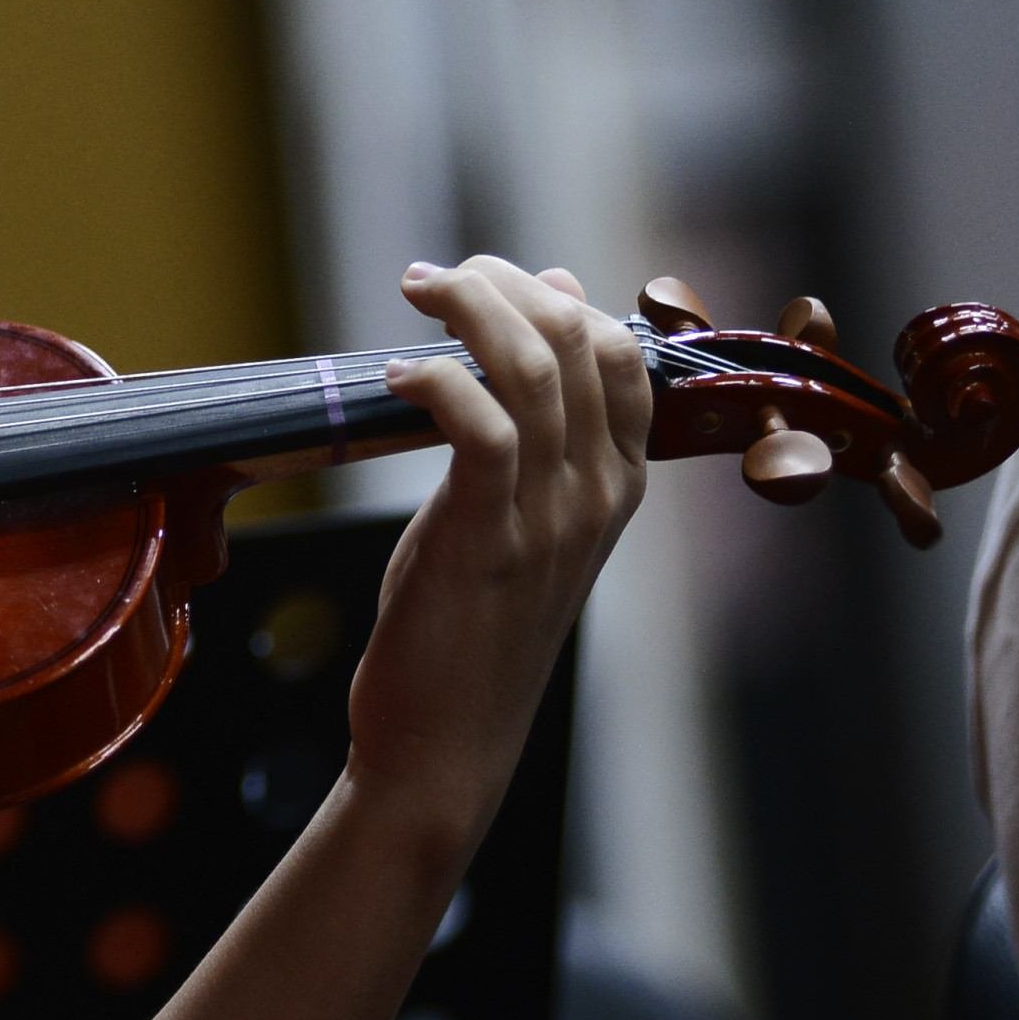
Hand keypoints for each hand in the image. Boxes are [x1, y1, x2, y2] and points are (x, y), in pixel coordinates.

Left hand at [347, 257, 647, 843]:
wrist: (448, 745)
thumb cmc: (468, 634)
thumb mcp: (516, 533)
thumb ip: (528, 452)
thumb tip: (511, 353)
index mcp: (615, 489)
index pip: (623, 358)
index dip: (564, 297)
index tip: (500, 278)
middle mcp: (595, 496)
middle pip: (579, 342)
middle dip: (506, 284)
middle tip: (437, 274)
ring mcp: (546, 518)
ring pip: (532, 369)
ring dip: (468, 309)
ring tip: (414, 290)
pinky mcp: (484, 540)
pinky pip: (479, 427)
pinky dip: (437, 382)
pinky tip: (394, 378)